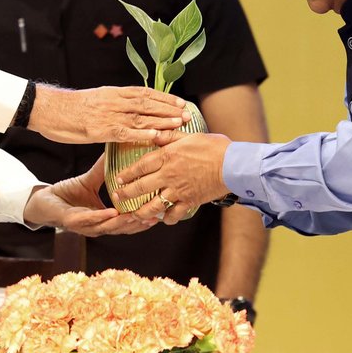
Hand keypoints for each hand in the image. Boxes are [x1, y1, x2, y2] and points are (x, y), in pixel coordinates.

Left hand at [22, 156, 159, 235]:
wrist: (42, 200)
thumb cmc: (67, 194)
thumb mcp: (90, 180)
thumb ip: (104, 170)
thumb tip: (118, 149)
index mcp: (104, 218)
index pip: (127, 221)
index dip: (143, 217)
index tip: (159, 210)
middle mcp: (97, 226)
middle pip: (122, 228)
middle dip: (139, 223)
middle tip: (155, 216)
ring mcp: (85, 226)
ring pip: (108, 227)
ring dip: (123, 222)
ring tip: (138, 215)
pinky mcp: (71, 222)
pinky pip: (88, 220)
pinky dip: (100, 217)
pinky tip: (111, 212)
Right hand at [27, 85, 188, 144]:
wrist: (47, 109)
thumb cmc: (68, 108)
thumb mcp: (93, 99)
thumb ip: (111, 103)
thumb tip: (125, 109)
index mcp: (112, 92)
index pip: (144, 93)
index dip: (163, 97)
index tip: (179, 101)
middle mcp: (114, 101)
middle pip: (148, 103)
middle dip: (169, 108)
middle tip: (187, 113)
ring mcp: (109, 115)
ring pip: (142, 116)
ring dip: (163, 120)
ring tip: (180, 123)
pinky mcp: (101, 129)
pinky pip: (128, 133)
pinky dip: (145, 135)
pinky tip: (159, 138)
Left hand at [113, 131, 232, 224]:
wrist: (233, 165)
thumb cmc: (213, 147)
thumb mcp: (189, 136)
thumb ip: (169, 137)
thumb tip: (154, 134)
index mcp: (167, 156)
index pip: (139, 166)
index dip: (126, 174)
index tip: (118, 179)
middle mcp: (168, 175)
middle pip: (140, 187)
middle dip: (126, 194)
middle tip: (118, 197)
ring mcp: (178, 190)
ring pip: (153, 206)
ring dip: (142, 212)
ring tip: (135, 214)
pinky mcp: (190, 201)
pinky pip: (174, 214)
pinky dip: (167, 218)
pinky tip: (163, 218)